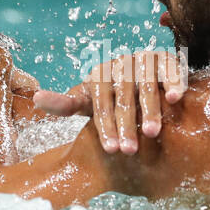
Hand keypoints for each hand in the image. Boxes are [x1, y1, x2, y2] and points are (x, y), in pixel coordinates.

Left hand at [32, 50, 187, 153]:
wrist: (142, 76)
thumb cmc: (111, 96)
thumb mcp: (88, 101)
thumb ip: (66, 104)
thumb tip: (35, 99)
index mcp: (100, 75)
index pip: (100, 103)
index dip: (105, 127)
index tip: (110, 150)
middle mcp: (121, 65)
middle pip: (122, 97)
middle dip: (125, 124)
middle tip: (128, 150)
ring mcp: (144, 60)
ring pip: (146, 86)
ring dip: (149, 109)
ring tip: (151, 133)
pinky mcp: (166, 59)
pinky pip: (170, 69)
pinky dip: (173, 81)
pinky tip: (174, 98)